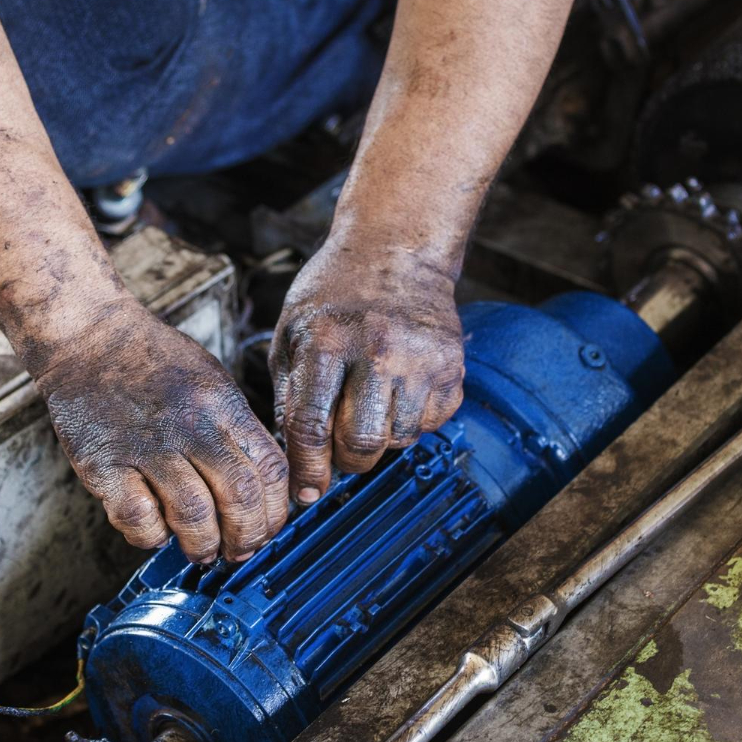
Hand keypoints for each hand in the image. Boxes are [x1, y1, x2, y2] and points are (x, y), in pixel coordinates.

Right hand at [34, 299, 288, 562]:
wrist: (88, 335)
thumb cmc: (152, 361)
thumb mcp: (211, 382)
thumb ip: (236, 430)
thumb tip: (261, 485)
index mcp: (222, 406)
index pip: (270, 469)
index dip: (276, 510)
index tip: (268, 528)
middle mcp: (190, 425)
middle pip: (239, 498)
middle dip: (246, 538)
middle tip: (237, 551)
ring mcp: (146, 446)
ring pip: (193, 515)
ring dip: (202, 545)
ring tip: (201, 551)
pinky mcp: (103, 464)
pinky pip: (137, 517)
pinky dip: (151, 537)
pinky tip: (154, 532)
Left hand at [272, 246, 464, 500]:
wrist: (396, 249)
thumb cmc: (335, 293)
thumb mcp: (292, 333)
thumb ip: (289, 395)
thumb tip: (292, 457)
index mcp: (326, 342)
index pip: (311, 427)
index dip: (307, 470)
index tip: (305, 492)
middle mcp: (377, 350)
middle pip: (361, 442)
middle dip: (346, 460)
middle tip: (338, 450)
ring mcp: (420, 359)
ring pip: (399, 439)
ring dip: (380, 439)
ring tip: (369, 408)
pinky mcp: (452, 366)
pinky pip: (430, 423)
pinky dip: (410, 422)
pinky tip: (397, 393)